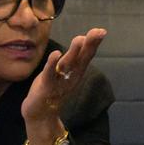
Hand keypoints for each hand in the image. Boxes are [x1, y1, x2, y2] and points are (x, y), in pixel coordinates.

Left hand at [21, 28, 106, 144]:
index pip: (87, 54)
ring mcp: (60, 81)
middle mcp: (71, 76)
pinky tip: (57, 54)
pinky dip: (53, 64)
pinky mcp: (46, 85)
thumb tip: (83, 39)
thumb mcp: (66, 70)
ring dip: (74, 52)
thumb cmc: (53, 88)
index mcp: (76, 71)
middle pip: (82, 58)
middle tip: (99, 32)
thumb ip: (73, 56)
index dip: (94, 43)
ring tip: (80, 38)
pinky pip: (50, 73)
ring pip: (68, 64)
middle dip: (90, 45)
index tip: (102, 31)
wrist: (41, 114)